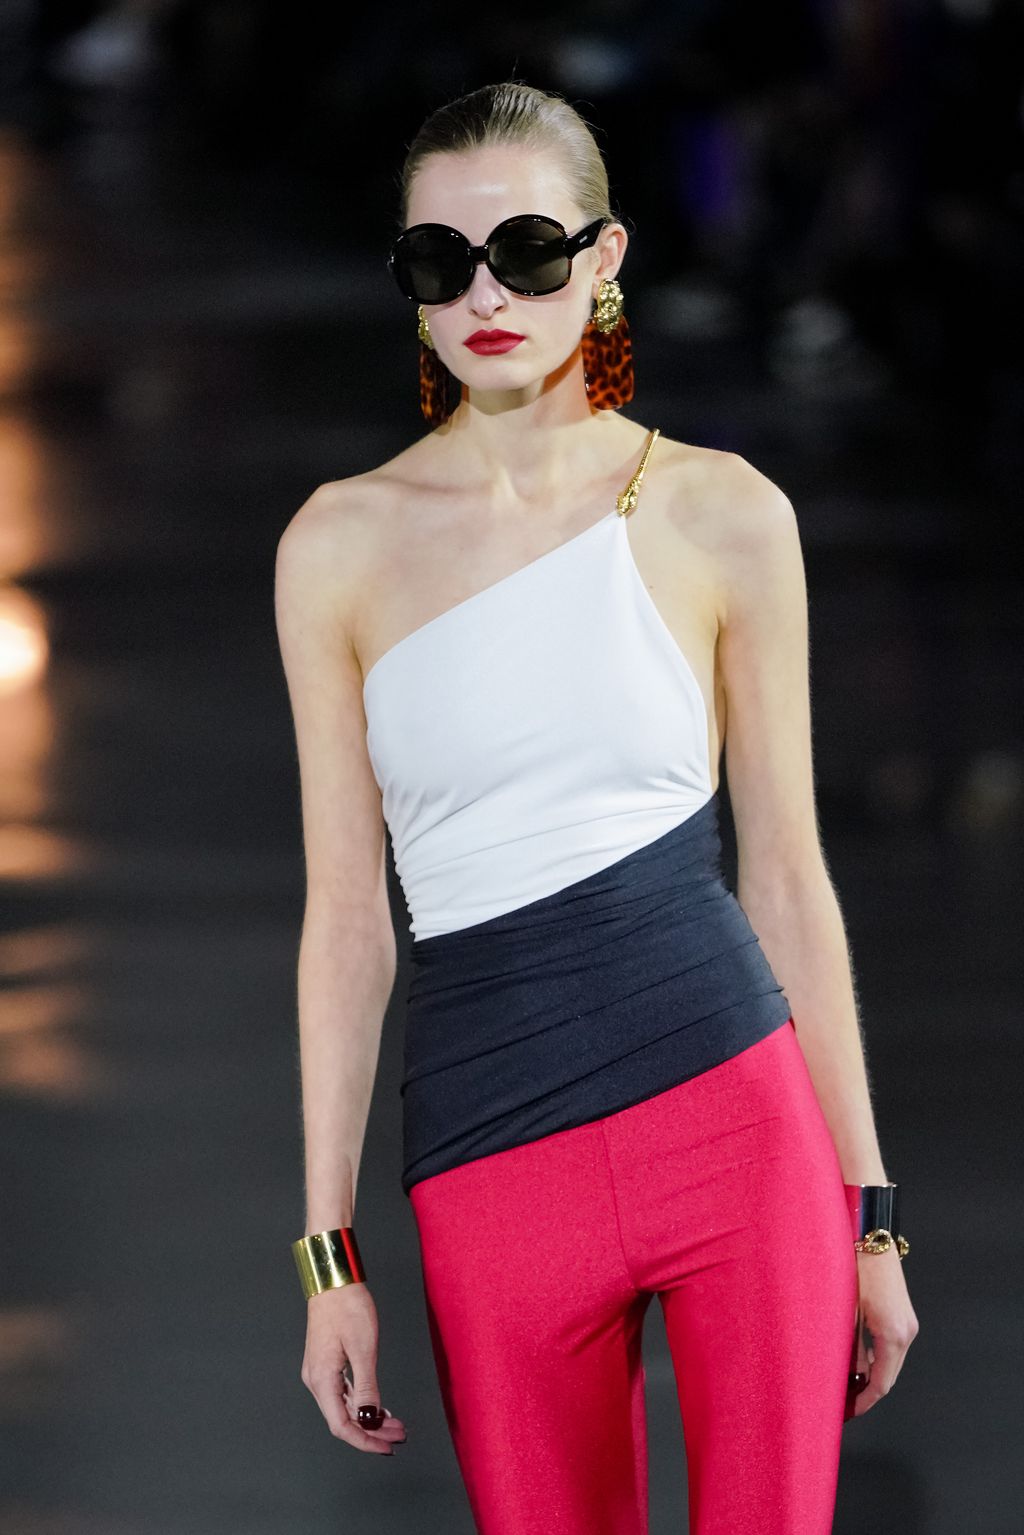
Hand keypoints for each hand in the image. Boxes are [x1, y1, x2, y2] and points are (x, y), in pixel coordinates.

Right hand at [300, 1282, 407, 1452]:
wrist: (334, 1280)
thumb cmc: (347, 1307)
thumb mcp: (363, 1348)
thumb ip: (367, 1387)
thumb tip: (371, 1418)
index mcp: (322, 1380)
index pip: (342, 1426)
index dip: (365, 1441)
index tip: (387, 1447)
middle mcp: (317, 1381)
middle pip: (343, 1420)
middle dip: (372, 1431)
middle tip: (400, 1436)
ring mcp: (321, 1372)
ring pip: (345, 1407)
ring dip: (370, 1418)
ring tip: (395, 1424)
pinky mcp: (327, 1364)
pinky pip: (344, 1393)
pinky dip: (363, 1403)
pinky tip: (379, 1407)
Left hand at [848, 1244, 918, 1417]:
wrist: (872, 1240)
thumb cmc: (856, 1271)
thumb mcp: (846, 1312)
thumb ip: (848, 1347)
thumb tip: (847, 1374)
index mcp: (892, 1335)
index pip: (882, 1383)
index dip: (865, 1401)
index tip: (850, 1412)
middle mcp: (906, 1332)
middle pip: (889, 1375)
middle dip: (868, 1392)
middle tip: (846, 1403)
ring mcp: (908, 1324)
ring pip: (892, 1362)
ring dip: (873, 1375)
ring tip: (848, 1384)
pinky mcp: (904, 1315)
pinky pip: (893, 1347)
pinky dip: (878, 1358)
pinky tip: (860, 1361)